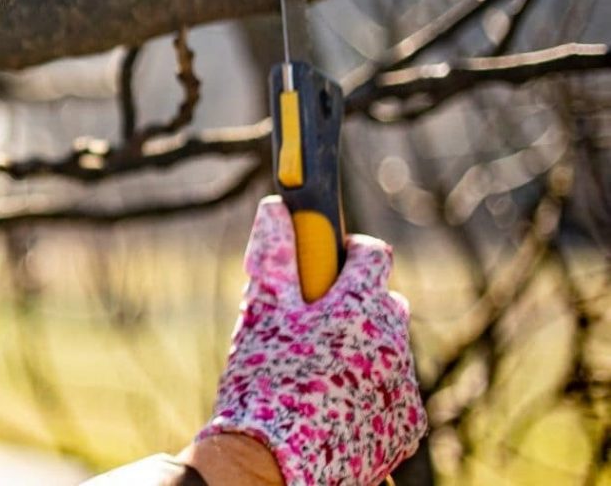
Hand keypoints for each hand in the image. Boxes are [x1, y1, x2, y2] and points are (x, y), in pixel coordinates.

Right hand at [198, 197, 425, 485]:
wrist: (272, 465)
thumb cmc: (261, 383)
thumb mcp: (261, 312)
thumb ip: (274, 256)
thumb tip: (277, 208)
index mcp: (358, 307)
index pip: (375, 254)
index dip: (348, 250)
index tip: (327, 260)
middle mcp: (393, 343)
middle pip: (385, 301)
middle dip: (355, 302)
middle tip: (314, 321)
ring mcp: (404, 386)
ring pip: (390, 347)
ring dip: (363, 347)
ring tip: (317, 371)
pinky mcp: (408, 424)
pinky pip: (395, 390)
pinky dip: (371, 389)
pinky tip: (333, 401)